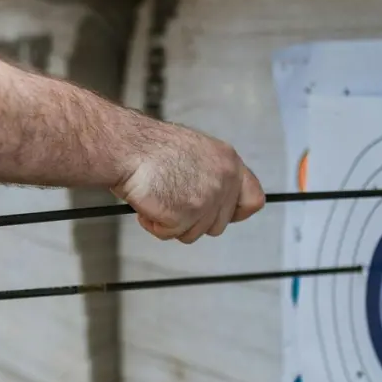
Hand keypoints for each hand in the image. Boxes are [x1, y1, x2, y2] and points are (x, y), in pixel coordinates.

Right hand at [113, 122, 265, 242]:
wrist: (128, 147)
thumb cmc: (151, 149)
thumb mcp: (196, 154)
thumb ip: (212, 176)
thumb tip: (215, 203)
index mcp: (229, 162)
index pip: (254, 199)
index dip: (236, 213)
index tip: (222, 215)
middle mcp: (224, 180)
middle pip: (218, 225)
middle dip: (193, 221)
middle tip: (172, 202)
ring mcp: (207, 199)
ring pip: (193, 234)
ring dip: (172, 223)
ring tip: (157, 198)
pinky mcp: (187, 214)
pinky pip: (170, 234)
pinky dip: (155, 225)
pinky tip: (148, 203)